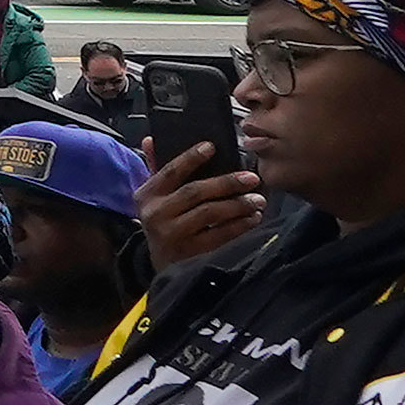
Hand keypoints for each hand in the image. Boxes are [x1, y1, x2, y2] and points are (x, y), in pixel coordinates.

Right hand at [137, 141, 264, 268]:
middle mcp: (155, 214)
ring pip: (209, 213)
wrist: (162, 265)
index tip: (212, 146)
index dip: (190, 157)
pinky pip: (219, 235)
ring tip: (258, 199)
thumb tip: (152, 140)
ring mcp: (171, 235)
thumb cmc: (164, 223)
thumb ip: (156, 170)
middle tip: (252, 178)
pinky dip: (239, 226)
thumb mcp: (154, 198)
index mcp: (147, 195)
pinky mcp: (189, 253)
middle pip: (194, 192)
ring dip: (237, 204)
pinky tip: (252, 218)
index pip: (170, 171)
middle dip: (226, 183)